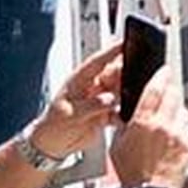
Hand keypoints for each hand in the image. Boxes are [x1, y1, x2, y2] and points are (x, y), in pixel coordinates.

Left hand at [30, 43, 126, 162]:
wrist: (51, 145)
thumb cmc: (52, 125)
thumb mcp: (70, 114)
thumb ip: (92, 105)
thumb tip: (111, 99)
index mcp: (80, 80)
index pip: (98, 61)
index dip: (112, 51)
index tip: (126, 43)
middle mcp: (92, 87)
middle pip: (115, 75)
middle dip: (126, 76)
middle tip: (136, 80)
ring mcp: (99, 100)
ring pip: (120, 92)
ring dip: (127, 96)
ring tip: (134, 100)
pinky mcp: (105, 114)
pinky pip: (120, 110)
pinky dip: (124, 114)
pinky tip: (124, 118)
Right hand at [103, 74, 187, 187]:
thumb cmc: (131, 172)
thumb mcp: (117, 145)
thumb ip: (123, 124)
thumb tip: (126, 110)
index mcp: (143, 122)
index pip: (155, 88)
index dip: (161, 75)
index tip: (164, 70)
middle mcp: (163, 125)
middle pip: (173, 94)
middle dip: (169, 91)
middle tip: (165, 94)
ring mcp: (178, 134)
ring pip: (183, 110)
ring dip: (176, 110)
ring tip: (167, 121)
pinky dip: (183, 126)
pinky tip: (174, 134)